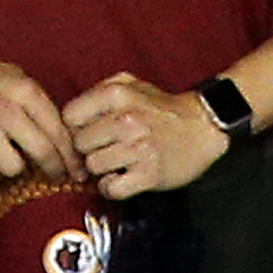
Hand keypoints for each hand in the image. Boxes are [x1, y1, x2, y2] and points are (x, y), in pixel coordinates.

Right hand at [0, 34, 74, 185]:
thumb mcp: (20, 81)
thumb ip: (42, 108)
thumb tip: (67, 143)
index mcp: (25, 92)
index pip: (59, 133)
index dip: (72, 158)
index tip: (78, 172)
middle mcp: (4, 108)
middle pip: (42, 153)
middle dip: (53, 168)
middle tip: (54, 173)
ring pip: (13, 168)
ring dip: (15, 168)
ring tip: (8, 155)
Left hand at [66, 74, 232, 199]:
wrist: (203, 127)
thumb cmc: (162, 109)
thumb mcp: (131, 84)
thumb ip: (98, 93)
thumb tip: (70, 117)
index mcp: (117, 94)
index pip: (70, 117)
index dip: (76, 128)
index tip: (90, 133)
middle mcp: (126, 120)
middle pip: (79, 145)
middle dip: (89, 149)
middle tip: (106, 148)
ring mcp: (138, 148)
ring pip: (93, 167)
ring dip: (102, 169)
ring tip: (118, 162)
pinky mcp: (148, 174)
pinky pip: (111, 188)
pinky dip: (113, 187)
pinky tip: (123, 177)